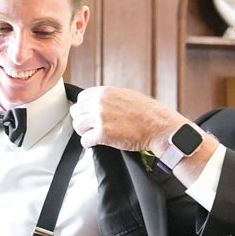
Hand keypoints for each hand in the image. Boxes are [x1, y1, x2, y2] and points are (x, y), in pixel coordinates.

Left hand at [69, 86, 185, 152]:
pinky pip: (85, 140)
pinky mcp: (103, 134)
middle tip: (91, 127)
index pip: (81, 99)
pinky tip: (97, 143)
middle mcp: (100, 103)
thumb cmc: (147, 113)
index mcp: (104, 92)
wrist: (159, 126)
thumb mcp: (125, 95)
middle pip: (76, 112)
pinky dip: (89, 143)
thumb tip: (95, 102)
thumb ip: (108, 97)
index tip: (89, 116)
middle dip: (83, 121)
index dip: (84, 109)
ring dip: (85, 132)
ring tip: (95, 135)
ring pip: (78, 126)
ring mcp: (100, 118)